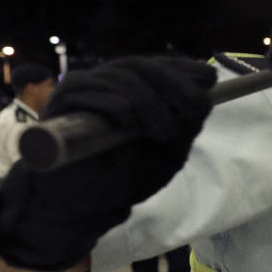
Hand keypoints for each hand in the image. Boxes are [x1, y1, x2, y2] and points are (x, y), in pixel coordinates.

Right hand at [0, 56, 216, 270]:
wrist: (84, 205)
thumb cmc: (125, 179)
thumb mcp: (167, 155)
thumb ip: (184, 129)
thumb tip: (204, 100)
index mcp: (135, 92)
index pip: (159, 67)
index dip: (184, 68)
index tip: (210, 78)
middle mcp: (110, 84)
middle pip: (142, 66)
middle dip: (174, 83)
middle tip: (194, 106)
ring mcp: (85, 90)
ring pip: (120, 75)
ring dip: (148, 100)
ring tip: (163, 131)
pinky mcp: (61, 102)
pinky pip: (87, 89)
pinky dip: (111, 102)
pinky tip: (128, 120)